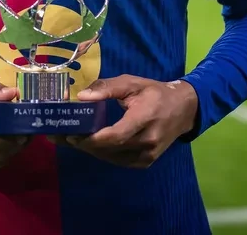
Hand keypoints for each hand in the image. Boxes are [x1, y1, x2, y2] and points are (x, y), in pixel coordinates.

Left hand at [60, 75, 197, 168]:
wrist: (184, 109)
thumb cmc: (154, 93)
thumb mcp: (132, 83)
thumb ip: (107, 88)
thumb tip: (82, 96)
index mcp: (144, 118)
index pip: (115, 136)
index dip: (92, 139)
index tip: (72, 134)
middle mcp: (147, 141)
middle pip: (110, 149)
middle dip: (84, 144)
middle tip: (63, 135)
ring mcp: (148, 155)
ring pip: (112, 158)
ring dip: (91, 150)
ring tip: (72, 139)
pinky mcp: (146, 162)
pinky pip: (119, 161)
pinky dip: (103, 154)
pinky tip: (91, 144)